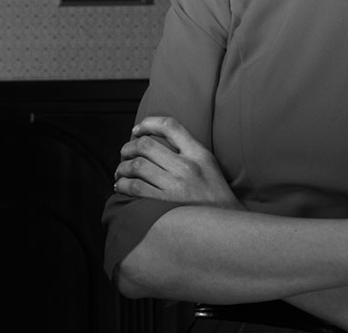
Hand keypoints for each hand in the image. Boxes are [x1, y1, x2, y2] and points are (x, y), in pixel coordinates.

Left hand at [113, 116, 244, 210]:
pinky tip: (121, 186)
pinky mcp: (165, 204)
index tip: (137, 130)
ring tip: (121, 171)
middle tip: (124, 153)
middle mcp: (187, 167)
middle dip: (128, 147)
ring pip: (137, 166)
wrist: (225, 223)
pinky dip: (123, 184)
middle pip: (146, 145)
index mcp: (199, 153)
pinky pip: (135, 188)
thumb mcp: (208, 163)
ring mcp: (176, 186)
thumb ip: (187, 148)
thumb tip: (154, 139)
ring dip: (122, 167)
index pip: (170, 126)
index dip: (148, 123)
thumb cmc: (214, 192)